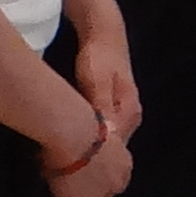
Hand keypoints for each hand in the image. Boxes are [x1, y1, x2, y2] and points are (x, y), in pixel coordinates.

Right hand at [41, 126, 131, 196]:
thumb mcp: (95, 133)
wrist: (73, 131)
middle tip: (66, 192)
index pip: (111, 180)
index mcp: (123, 164)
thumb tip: (80, 146)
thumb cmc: (82, 122)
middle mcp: (115, 184)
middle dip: (86, 196)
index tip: (82, 179)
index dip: (95, 181)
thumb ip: (93, 146)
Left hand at [73, 24, 141, 151]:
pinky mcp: (113, 107)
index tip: (71, 162)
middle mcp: (131, 117)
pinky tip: (75, 140)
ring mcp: (123, 112)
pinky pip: (104, 131)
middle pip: (113, 147)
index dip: (93, 157)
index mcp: (129, 112)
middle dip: (91, 156)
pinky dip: (91, 138)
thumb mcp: (97, 82)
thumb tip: (105, 135)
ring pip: (108, 140)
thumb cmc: (99, 58)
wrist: (103, 33)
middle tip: (64, 163)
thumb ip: (101, 107)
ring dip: (91, 148)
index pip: (114, 147)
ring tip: (68, 155)